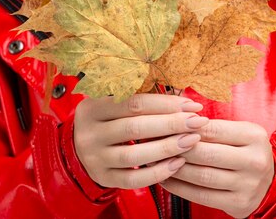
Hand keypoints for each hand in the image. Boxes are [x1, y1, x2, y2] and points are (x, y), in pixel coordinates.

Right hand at [73, 93, 208, 188]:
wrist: (77, 147)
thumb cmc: (106, 120)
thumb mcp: (112, 101)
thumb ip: (140, 96)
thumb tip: (182, 95)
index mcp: (93, 107)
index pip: (133, 103)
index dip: (165, 103)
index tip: (192, 105)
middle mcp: (90, 133)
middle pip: (135, 128)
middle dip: (171, 124)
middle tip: (198, 122)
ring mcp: (95, 158)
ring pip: (134, 156)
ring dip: (167, 148)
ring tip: (191, 141)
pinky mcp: (103, 178)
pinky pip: (132, 180)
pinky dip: (157, 173)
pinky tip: (177, 164)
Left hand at [161, 120, 273, 217]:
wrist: (269, 183)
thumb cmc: (245, 151)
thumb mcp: (239, 132)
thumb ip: (214, 127)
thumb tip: (177, 121)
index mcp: (254, 136)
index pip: (213, 129)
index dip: (186, 127)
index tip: (167, 126)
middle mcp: (254, 161)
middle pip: (206, 153)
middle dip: (177, 148)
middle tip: (158, 143)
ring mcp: (248, 185)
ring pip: (202, 176)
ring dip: (174, 168)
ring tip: (158, 160)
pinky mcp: (238, 203)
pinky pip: (201, 196)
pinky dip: (180, 187)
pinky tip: (166, 178)